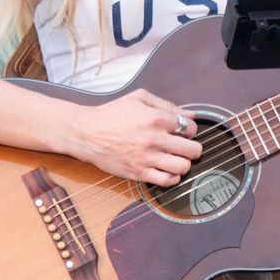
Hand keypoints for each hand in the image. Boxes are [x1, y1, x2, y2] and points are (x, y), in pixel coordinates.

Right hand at [65, 89, 200, 185]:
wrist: (87, 133)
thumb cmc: (112, 114)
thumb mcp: (139, 98)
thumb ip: (167, 105)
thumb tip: (192, 115)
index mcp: (156, 118)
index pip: (190, 128)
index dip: (190, 130)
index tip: (183, 132)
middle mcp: (154, 139)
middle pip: (192, 150)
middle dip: (193, 148)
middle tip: (185, 148)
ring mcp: (147, 158)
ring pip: (183, 167)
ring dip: (184, 164)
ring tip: (176, 159)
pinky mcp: (139, 172)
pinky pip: (167, 181)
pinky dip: (173, 177)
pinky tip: (167, 170)